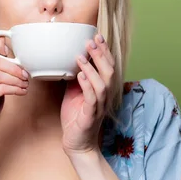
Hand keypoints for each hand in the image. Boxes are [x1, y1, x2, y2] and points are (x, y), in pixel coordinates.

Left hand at [61, 33, 114, 154]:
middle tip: (91, 41)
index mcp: (102, 89)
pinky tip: (80, 76)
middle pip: (109, 71)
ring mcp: (99, 106)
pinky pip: (92, 98)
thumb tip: (71, 60)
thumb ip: (76, 77)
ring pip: (103, 83)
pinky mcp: (91, 116)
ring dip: (93, 68)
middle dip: (101, 55)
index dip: (104, 51)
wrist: (76, 143)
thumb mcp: (74, 92)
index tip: (97, 37)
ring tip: (81, 56)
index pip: (107, 66)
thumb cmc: (76, 117)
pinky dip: (87, 86)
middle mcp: (104, 97)